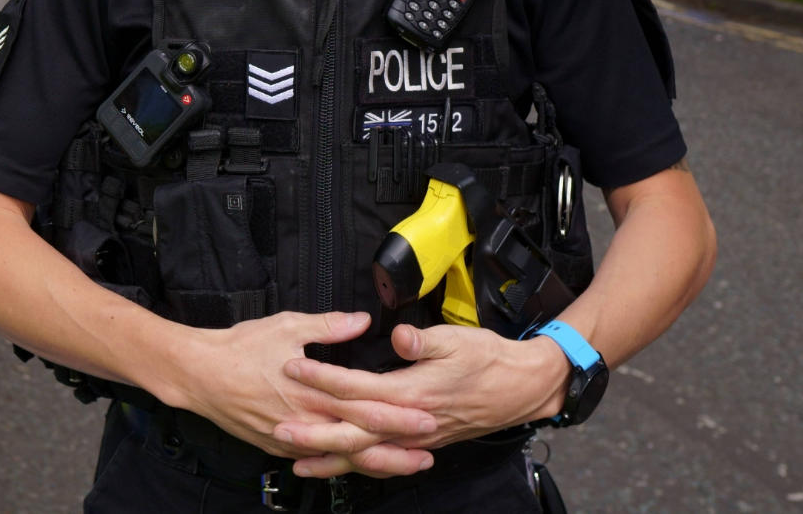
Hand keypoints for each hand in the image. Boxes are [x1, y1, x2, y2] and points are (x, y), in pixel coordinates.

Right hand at [158, 311, 438, 469]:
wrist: (198, 374)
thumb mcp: (285, 326)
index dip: (397, 414)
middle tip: (430, 448)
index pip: (362, 407)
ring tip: (408, 464)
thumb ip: (328, 326)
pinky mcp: (279, 448)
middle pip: (359, 440)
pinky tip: (365, 465)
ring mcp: (291, 439)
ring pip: (341, 457)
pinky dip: (345, 464)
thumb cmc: (239, 347)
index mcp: (310, 391)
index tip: (426, 416)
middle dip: (397, 446)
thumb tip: (362, 319)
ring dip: (377, 462)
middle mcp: (304, 421)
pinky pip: (319, 460)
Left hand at [276, 323, 569, 477]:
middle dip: (315, 431)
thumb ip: (423, 341)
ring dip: (330, 457)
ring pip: (367, 453)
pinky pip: (383, 459)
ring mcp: (416, 437)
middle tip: (279, 428)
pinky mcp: (421, 442)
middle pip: (354, 431)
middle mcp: (412, 421)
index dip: (323, 378)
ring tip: (296, 459)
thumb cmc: (488, 360)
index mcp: (414, 393)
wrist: (522, 388)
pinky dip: (357, 465)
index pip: (357, 387)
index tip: (293, 366)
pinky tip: (338, 465)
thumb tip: (398, 337)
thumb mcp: (457, 340)